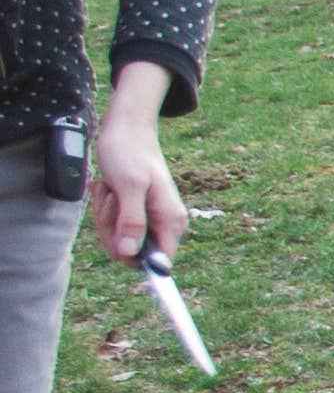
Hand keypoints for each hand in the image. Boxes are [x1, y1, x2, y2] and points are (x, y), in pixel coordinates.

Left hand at [86, 60, 180, 264]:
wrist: (126, 130)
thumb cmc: (129, 153)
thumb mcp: (129, 187)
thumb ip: (132, 221)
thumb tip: (130, 254)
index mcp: (171, 221)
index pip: (159, 262)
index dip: (134, 257)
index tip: (116, 238)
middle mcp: (165, 224)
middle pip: (133, 253)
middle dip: (112, 231)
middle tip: (111, 201)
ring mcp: (150, 220)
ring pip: (120, 241)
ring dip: (105, 217)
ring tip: (109, 191)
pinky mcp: (135, 214)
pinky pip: (114, 227)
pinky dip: (104, 211)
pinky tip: (108, 191)